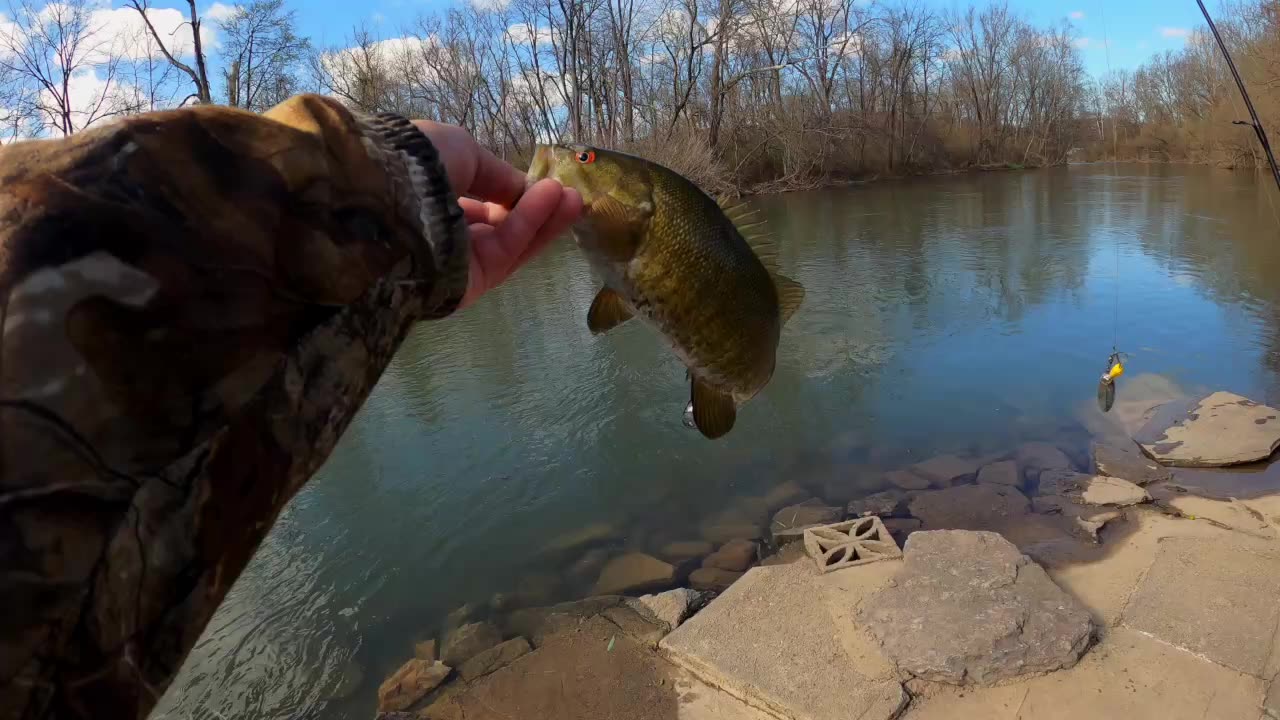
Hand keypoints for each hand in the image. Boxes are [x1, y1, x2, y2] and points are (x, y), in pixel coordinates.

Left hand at [413, 120, 581, 309]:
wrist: (390, 200)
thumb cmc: (417, 164)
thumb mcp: (460, 149)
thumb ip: (495, 173)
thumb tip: (522, 188)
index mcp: (429, 199)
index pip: (476, 201)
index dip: (510, 192)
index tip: (542, 182)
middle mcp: (443, 233)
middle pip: (498, 225)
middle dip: (534, 207)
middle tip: (567, 192)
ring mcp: (458, 261)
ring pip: (509, 240)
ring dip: (543, 217)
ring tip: (572, 196)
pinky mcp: (471, 284)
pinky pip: (508, 250)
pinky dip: (533, 225)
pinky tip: (556, 200)